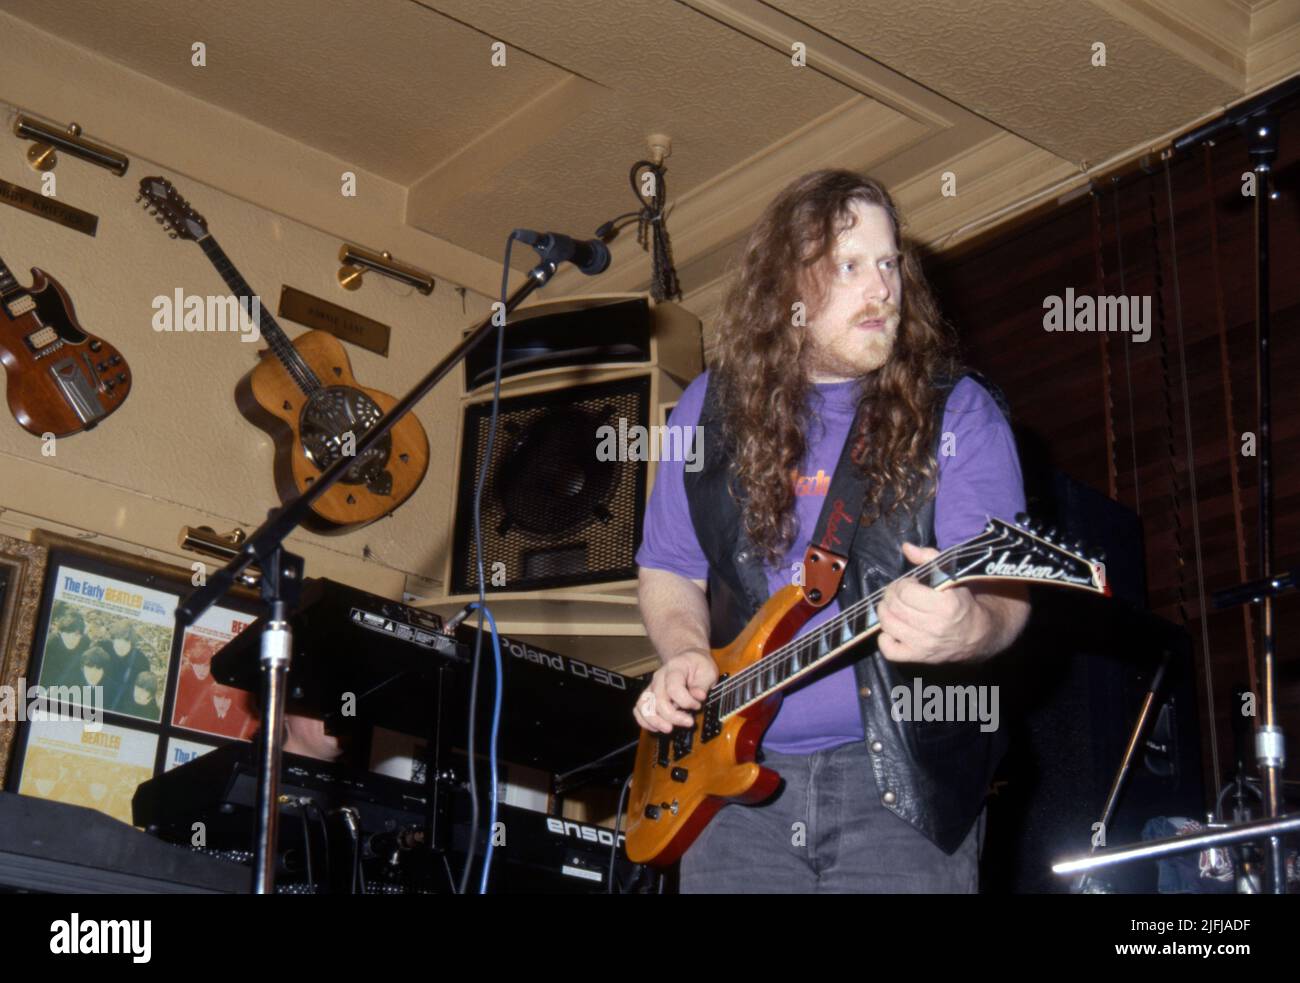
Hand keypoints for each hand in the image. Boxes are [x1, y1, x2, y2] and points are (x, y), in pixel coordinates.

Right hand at [633, 649, 717, 733]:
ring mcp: (652, 687)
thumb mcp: (708, 670)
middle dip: (673, 716)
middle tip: (688, 722)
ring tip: (668, 729)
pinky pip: (638, 709)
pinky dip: (644, 721)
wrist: (688, 659)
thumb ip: (702, 684)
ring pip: (643, 705)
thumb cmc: (697, 665)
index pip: (673, 688)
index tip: (697, 706)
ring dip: (655, 720)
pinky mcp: (649, 696)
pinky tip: (657, 727)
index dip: (686, 701)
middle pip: (658, 700)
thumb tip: (698, 696)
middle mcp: (659, 678)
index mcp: (674, 668)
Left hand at [876, 542, 988, 663]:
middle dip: (891, 595)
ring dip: (885, 612)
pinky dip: (885, 638)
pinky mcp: (919, 657)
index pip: (906, 592)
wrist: (980, 634)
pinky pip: (890, 651)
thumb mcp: (952, 576)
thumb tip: (906, 547)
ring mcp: (925, 645)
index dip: (902, 584)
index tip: (909, 583)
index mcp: (945, 606)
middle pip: (894, 607)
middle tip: (897, 593)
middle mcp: (934, 627)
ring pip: (888, 625)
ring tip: (893, 606)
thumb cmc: (963, 601)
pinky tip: (892, 628)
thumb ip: (930, 558)